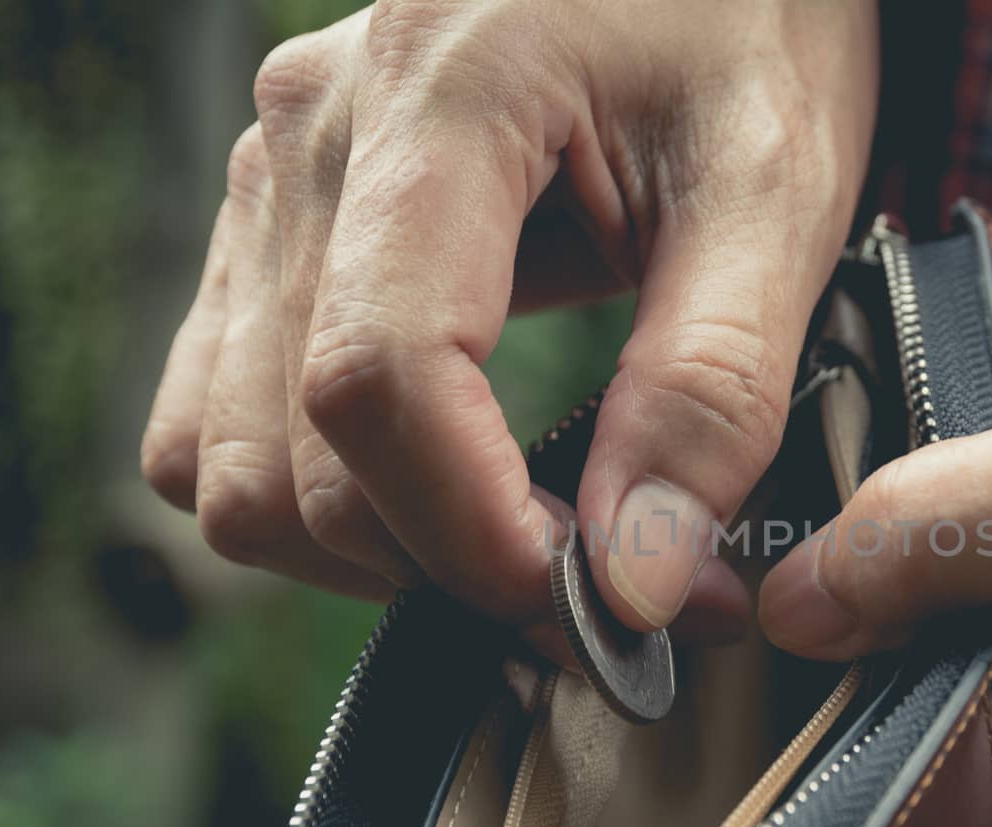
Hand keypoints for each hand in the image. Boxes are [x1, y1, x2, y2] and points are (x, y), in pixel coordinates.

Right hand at [141, 0, 878, 627]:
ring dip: (365, 544)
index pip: (379, 381)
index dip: (477, 537)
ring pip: (225, 459)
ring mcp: (271, 182)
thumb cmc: (746, 20)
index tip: (599, 604)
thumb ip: (708, 387)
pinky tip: (435, 476)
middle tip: (596, 585)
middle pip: (288, 451)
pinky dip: (311, 490)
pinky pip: (216, 415)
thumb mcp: (775, 190)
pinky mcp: (273, 226)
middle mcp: (312, 138)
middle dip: (444, 563)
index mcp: (440, 102)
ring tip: (515, 534)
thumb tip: (636, 579)